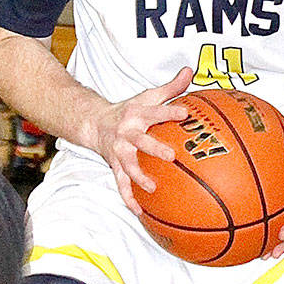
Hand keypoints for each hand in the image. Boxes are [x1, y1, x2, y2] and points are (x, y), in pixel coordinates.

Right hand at [90, 67, 193, 213]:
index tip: (186, 113)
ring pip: (128, 166)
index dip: (169, 111)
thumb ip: (171, 87)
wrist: (94, 123)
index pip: (155, 111)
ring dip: (139, 177)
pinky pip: (121, 184)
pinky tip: (140, 212)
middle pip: (140, 140)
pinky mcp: (114, 165)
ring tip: (152, 188)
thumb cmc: (129, 110)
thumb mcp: (148, 96)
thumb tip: (190, 70)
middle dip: (154, 148)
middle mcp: (126, 133)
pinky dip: (129, 198)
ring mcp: (119, 151)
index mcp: (137, 115)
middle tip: (171, 156)